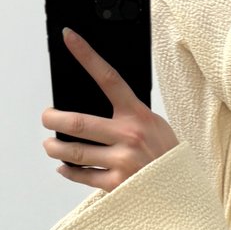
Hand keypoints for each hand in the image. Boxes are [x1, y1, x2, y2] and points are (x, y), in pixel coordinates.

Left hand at [41, 27, 178, 192]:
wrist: (184, 191)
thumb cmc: (166, 157)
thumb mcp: (154, 127)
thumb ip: (128, 117)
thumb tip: (93, 111)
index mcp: (138, 115)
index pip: (108, 78)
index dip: (87, 56)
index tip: (69, 37)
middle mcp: (129, 136)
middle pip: (78, 122)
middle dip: (53, 119)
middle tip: (47, 118)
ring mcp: (123, 161)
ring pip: (75, 152)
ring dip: (55, 148)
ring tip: (50, 145)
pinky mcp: (118, 184)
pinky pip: (84, 176)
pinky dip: (69, 172)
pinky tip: (64, 167)